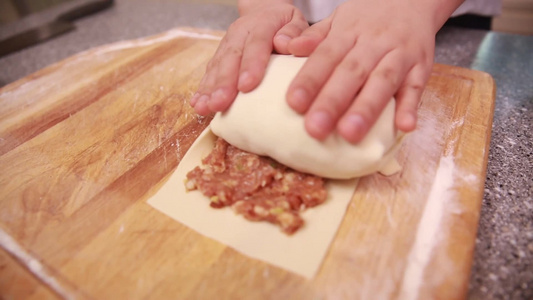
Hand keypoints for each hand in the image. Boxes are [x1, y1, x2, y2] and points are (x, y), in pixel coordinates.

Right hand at [190, 2, 308, 114]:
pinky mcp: (219, 55)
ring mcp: (227, 44)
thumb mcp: (297, 21)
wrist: (266, 11)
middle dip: (224, 83)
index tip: (247, 86)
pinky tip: (198, 104)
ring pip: (216, 66)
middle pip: (230, 57)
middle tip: (220, 103)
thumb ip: (295, 32)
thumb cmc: (285, 23)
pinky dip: (203, 89)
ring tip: (204, 108)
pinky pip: (209, 72)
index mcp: (262, 24)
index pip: (256, 43)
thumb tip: (285, 44)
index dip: (251, 64)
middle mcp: (240, 33)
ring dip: (209, 89)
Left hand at [286, 0, 436, 142]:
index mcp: (348, 33)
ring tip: (349, 134)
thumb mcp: (338, 19)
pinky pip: (417, 88)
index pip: (326, 56)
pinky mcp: (422, 67)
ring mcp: (400, 54)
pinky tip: (404, 126)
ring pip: (383, 81)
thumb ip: (314, 36)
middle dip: (332, 102)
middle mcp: (373, 43)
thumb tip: (285, 47)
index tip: (293, 103)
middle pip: (351, 73)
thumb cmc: (367, 18)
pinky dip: (411, 107)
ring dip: (367, 108)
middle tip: (314, 128)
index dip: (310, 80)